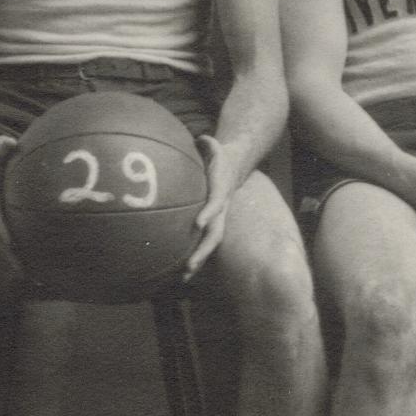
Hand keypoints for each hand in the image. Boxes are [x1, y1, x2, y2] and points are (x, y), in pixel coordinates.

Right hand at [0, 129, 22, 269]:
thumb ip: (1, 146)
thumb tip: (8, 144)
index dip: (3, 234)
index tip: (11, 248)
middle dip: (10, 257)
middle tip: (25, 275)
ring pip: (3, 240)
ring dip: (15, 258)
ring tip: (33, 278)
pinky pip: (9, 234)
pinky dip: (18, 248)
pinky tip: (33, 262)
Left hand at [183, 133, 233, 276]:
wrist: (235, 167)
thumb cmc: (219, 157)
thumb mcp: (215, 146)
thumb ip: (209, 143)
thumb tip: (202, 138)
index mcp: (220, 192)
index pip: (215, 204)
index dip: (208, 213)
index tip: (198, 223)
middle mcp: (221, 210)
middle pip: (215, 234)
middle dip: (202, 250)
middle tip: (189, 266)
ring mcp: (217, 219)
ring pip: (209, 244)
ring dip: (198, 261)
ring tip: (184, 277)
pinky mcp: (212, 223)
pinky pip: (203, 242)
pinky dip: (194, 256)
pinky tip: (180, 272)